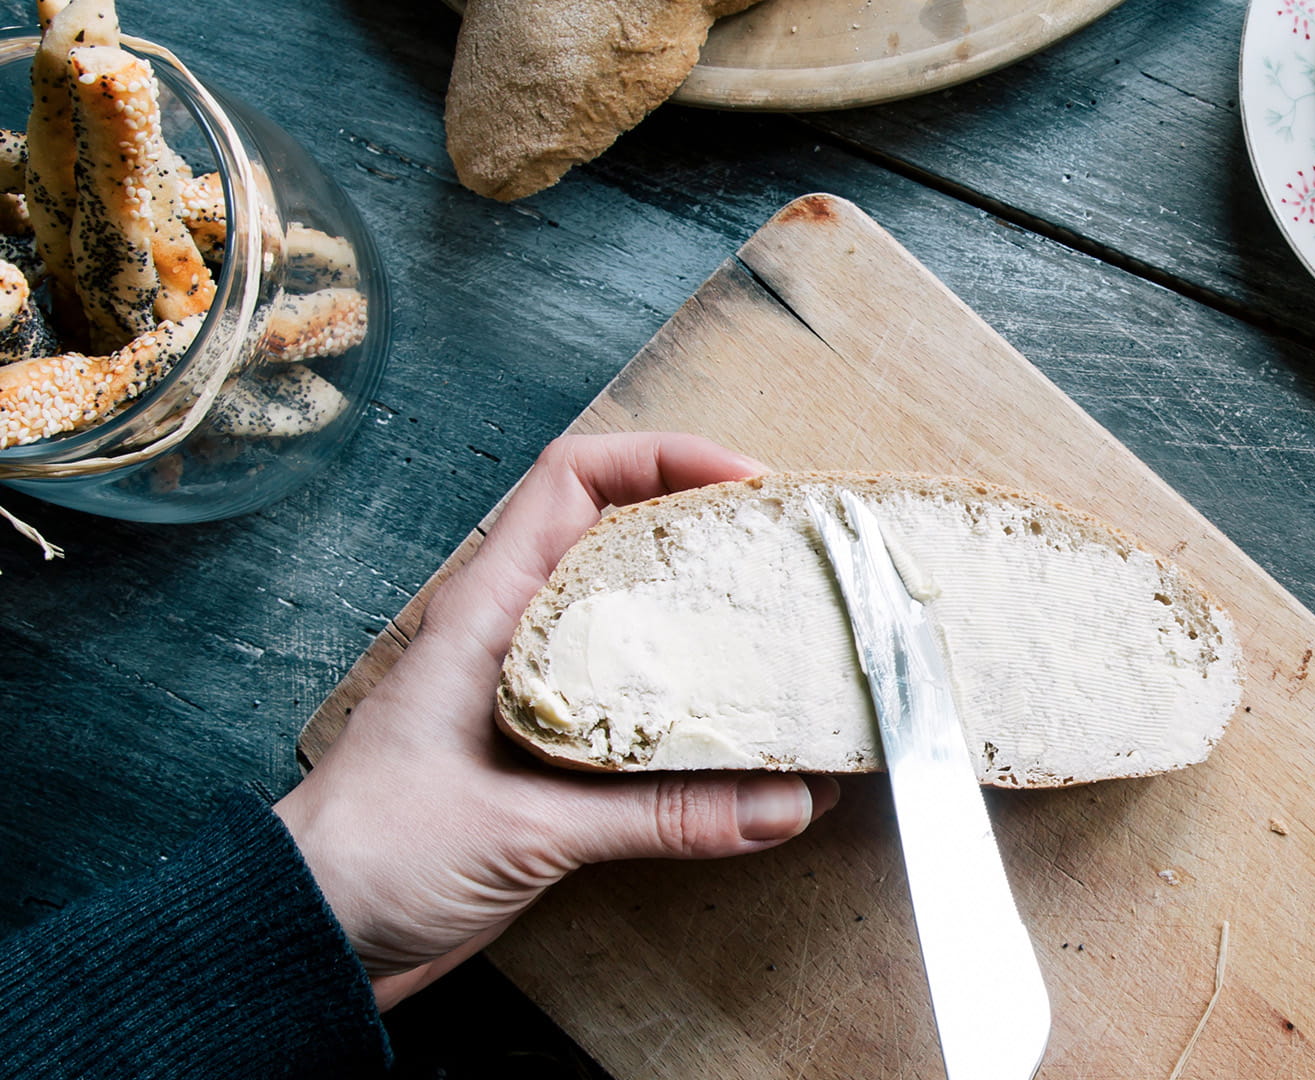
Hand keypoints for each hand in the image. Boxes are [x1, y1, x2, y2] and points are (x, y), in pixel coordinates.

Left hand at [274, 433, 839, 1009]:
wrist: (311, 937)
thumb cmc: (373, 853)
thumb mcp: (526, 826)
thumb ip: (659, 816)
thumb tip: (780, 803)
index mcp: (489, 610)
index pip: (573, 480)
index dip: (660, 457)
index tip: (744, 481)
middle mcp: (516, 636)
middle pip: (623, 542)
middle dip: (707, 536)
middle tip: (787, 555)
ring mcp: (535, 694)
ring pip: (636, 625)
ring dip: (707, 623)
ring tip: (786, 634)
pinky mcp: (549, 758)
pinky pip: (637, 710)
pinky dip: (695, 711)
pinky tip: (747, 739)